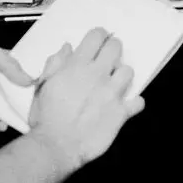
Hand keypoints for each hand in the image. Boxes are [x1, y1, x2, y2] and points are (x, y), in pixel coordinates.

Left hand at [0, 43, 32, 126]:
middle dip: (34, 98)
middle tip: (36, 100)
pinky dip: (5, 125)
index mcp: (10, 68)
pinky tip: (2, 122)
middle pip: (28, 94)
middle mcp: (8, 86)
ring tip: (21, 113)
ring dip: (21, 114)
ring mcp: (1, 103)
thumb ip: (9, 63)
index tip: (47, 82)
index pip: (31, 73)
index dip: (40, 77)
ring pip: (19, 111)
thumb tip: (28, 79)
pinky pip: (4, 123)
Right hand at [28, 28, 143, 171]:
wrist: (55, 146)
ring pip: (128, 71)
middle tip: (107, 58)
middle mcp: (97, 75)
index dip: (99, 36)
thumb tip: (67, 48)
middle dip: (113, 49)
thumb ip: (55, 63)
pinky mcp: (120, 113)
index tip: (99, 41)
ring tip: (114, 84)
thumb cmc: (46, 117)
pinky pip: (138, 102)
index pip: (97, 36)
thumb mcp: (43, 85)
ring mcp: (111, 93)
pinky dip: (133, 103)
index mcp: (77, 66)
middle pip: (116, 47)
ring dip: (122, 76)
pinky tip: (124, 105)